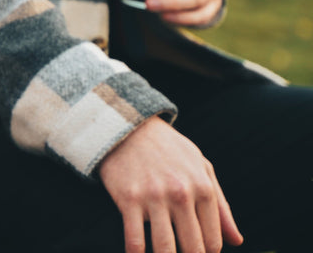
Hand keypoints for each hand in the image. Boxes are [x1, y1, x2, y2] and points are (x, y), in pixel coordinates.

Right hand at [99, 117, 242, 252]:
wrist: (128, 124)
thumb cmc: (168, 149)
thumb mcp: (200, 167)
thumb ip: (220, 205)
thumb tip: (236, 241)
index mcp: (202, 187)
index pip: (212, 241)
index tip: (196, 252)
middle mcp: (181, 193)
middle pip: (193, 249)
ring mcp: (153, 196)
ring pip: (165, 249)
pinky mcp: (128, 198)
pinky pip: (135, 240)